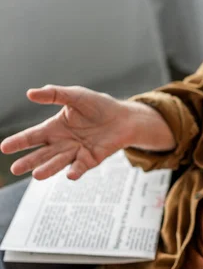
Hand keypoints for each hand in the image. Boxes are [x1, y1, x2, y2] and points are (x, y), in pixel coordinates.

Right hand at [0, 85, 134, 179]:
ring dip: (48, 169)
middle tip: (16, 168)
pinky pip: (80, 167)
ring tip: (36, 175)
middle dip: (29, 161)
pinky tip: (69, 175)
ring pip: (58, 163)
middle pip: (41, 154)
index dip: (19, 142)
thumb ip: (54, 94)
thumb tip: (29, 93)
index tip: (4, 147)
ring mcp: (75, 153)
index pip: (32, 136)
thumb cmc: (99, 106)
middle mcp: (61, 143)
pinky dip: (74, 171)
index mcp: (54, 128)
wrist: (124, 117)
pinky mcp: (90, 159)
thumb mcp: (75, 96)